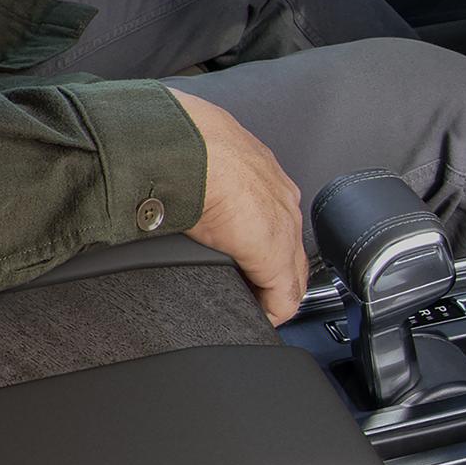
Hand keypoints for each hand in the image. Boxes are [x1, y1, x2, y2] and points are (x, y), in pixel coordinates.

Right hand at [169, 90, 307, 324]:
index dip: (260, 243)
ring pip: (291, 273)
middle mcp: (281, 198)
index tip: (244, 262)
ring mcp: (283, 226)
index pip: (273, 217)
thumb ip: (200, 176)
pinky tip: (254, 317)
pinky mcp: (274, 255)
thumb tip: (173, 187)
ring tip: (249, 305)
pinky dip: (269, 311)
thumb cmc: (180, 146)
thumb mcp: (197, 160)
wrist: (182, 149)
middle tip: (250, 293)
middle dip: (272, 274)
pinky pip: (283, 298)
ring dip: (271, 291)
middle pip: (291, 249)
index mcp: (260, 172)